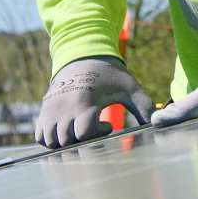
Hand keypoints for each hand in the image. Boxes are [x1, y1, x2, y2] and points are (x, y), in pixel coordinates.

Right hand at [35, 56, 154, 148]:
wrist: (82, 57)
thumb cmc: (108, 75)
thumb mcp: (128, 86)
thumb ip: (143, 104)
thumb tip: (156, 122)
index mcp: (86, 100)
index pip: (84, 132)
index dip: (98, 133)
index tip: (107, 124)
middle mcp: (65, 107)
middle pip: (68, 140)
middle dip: (84, 138)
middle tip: (94, 125)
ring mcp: (51, 109)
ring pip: (52, 141)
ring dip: (67, 141)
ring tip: (81, 127)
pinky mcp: (43, 111)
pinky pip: (41, 137)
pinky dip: (52, 138)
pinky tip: (69, 127)